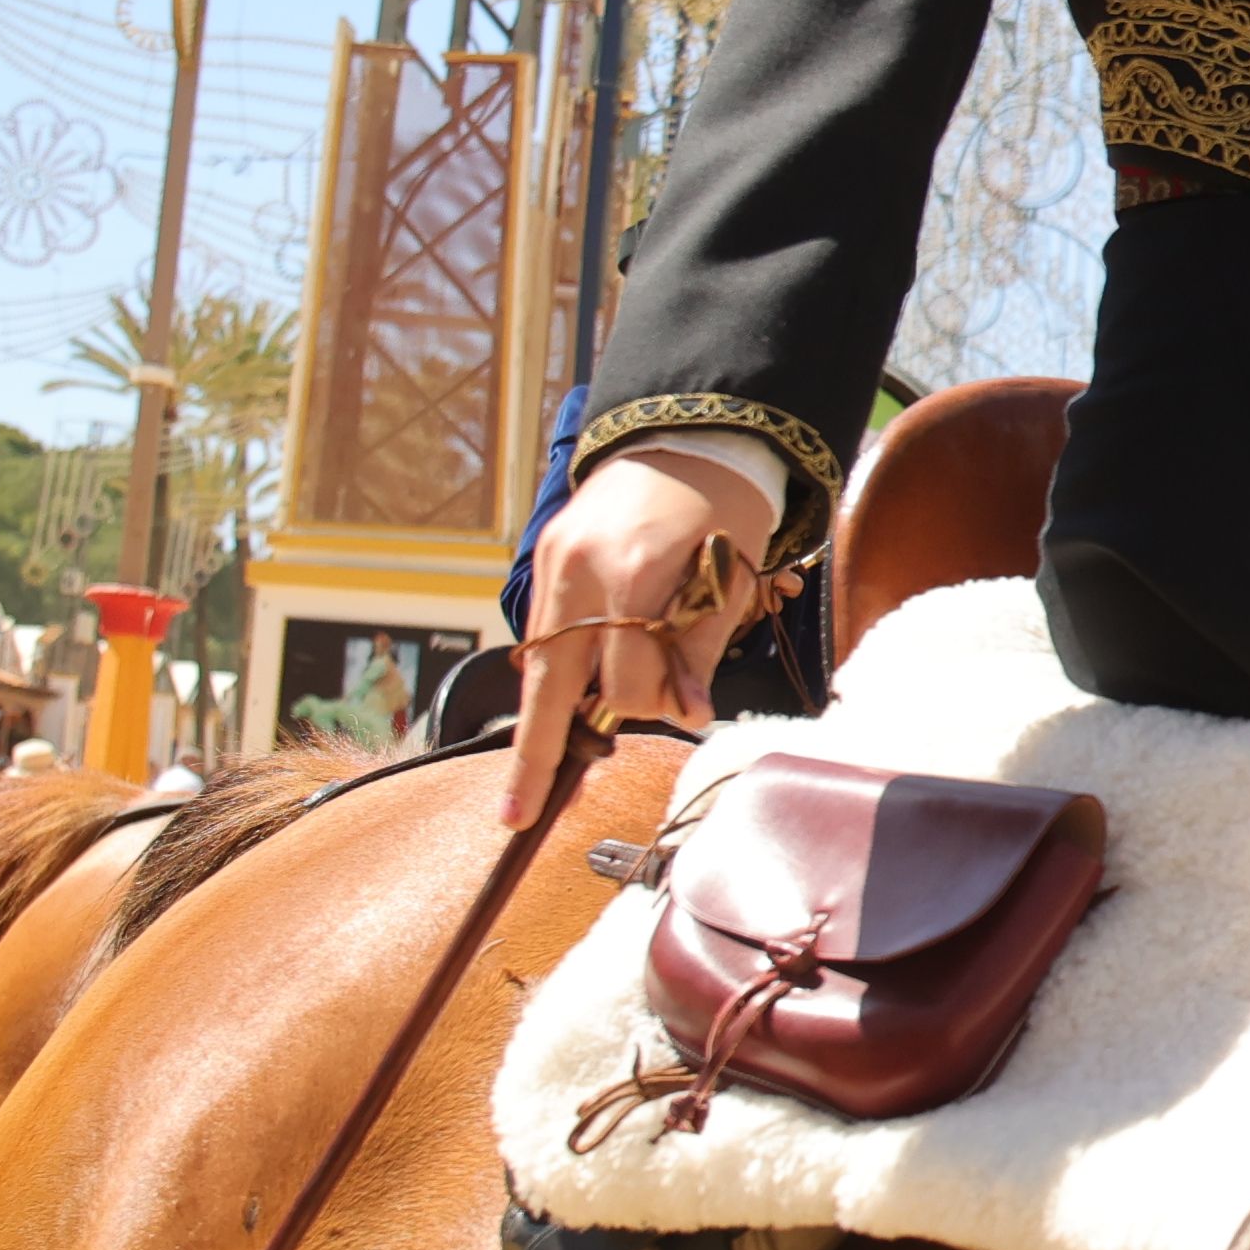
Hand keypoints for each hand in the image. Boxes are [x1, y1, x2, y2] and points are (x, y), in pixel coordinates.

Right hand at [501, 444, 774, 824]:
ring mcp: (554, 564)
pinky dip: (552, 672)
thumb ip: (699, 647)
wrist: (689, 433)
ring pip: (540, 662)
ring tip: (528, 781)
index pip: (628, 678)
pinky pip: (543, 633)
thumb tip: (684, 714)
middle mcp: (579, 571)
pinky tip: (558, 706)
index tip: (683, 706)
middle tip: (518, 816)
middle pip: (549, 685)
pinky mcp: (546, 558)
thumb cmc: (724, 505)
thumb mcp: (732, 573)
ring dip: (543, 716)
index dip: (656, 704)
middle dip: (533, 756)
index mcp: (633, 574)